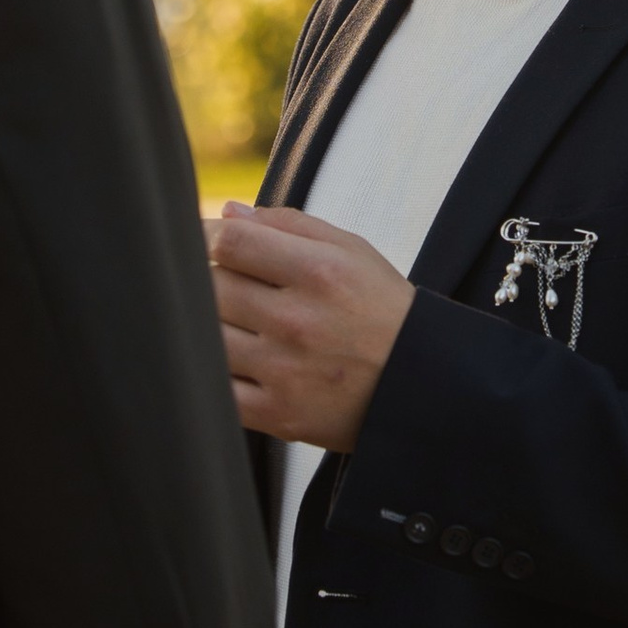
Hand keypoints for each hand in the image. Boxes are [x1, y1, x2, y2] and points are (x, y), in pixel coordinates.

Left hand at [209, 203, 414, 448]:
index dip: (205, 237)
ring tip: (233, 323)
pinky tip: (231, 362)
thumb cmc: (382, 311)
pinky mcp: (278, 414)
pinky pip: (218, 391)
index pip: (231, 243)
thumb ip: (288, 225)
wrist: (422, 384)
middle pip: (211, 289)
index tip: (206, 244)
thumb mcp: (352, 252)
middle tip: (227, 285)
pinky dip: (211, 374)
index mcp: (319, 273)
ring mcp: (286, 372)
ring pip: (207, 338)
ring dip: (209, 326)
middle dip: (208, 281)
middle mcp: (299, 321)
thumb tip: (228, 213)